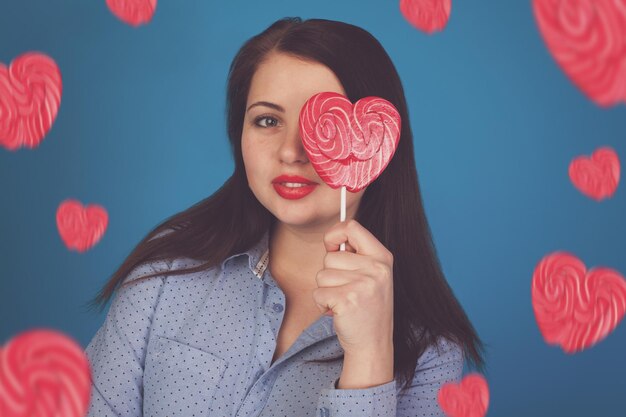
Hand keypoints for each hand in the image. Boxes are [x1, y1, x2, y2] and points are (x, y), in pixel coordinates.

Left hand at [312, 219, 393, 355]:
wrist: (373, 344)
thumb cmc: (367, 308)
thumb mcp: (372, 275)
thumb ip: (356, 255)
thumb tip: (331, 237)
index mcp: (382, 257)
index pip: (352, 227)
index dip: (335, 235)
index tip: (333, 248)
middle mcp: (376, 269)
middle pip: (330, 256)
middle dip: (329, 274)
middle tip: (346, 290)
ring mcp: (363, 284)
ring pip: (322, 275)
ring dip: (326, 290)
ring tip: (344, 301)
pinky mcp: (347, 300)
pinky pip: (318, 292)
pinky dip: (322, 303)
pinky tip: (338, 311)